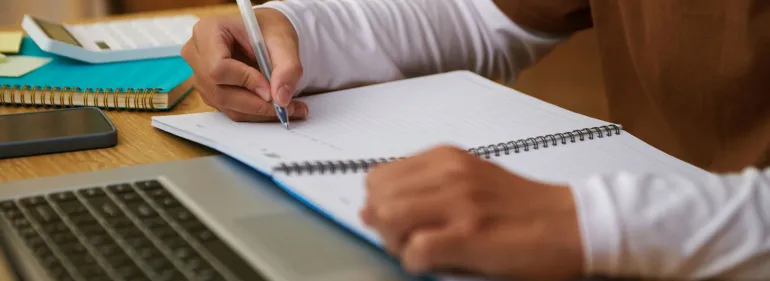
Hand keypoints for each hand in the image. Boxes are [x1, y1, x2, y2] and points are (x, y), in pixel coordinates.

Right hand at [181, 9, 308, 121]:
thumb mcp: (284, 40)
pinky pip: (230, 110)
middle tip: (288, 107)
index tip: (271, 89)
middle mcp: (196, 55)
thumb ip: (287, 67)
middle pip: (220, 92)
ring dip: (259, 112)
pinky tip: (276, 107)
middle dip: (256, 104)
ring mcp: (200, 76)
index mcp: (207, 31)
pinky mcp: (209, 92)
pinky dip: (255, 112)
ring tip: (290, 109)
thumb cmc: (269, 30)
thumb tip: (281, 99)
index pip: (218, 67)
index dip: (246, 82)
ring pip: (227, 105)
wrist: (264, 34)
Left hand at [361, 145, 583, 279]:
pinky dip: (417, 263)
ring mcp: (460, 203)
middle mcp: (449, 173)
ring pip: (389, 218)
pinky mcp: (471, 234)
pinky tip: (438, 263)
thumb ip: (422, 188)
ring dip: (397, 243)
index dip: (382, 205)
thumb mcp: (468, 182)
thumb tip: (370, 209)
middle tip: (409, 241)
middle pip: (378, 198)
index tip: (402, 221)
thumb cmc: (520, 208)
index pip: (378, 177)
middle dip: (384, 226)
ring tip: (423, 250)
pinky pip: (415, 249)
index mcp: (446, 158)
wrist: (571, 224)